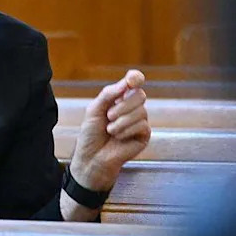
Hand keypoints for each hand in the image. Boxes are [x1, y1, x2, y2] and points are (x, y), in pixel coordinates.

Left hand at [68, 70, 150, 191]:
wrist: (92, 157)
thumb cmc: (91, 134)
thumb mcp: (94, 110)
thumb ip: (108, 94)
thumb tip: (126, 82)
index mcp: (120, 99)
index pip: (133, 83)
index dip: (135, 78)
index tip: (132, 79)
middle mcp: (132, 108)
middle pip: (140, 95)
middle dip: (123, 105)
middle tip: (109, 116)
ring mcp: (139, 121)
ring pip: (141, 111)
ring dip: (122, 121)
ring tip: (110, 130)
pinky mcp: (144, 135)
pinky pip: (142, 125)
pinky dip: (127, 130)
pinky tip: (118, 137)